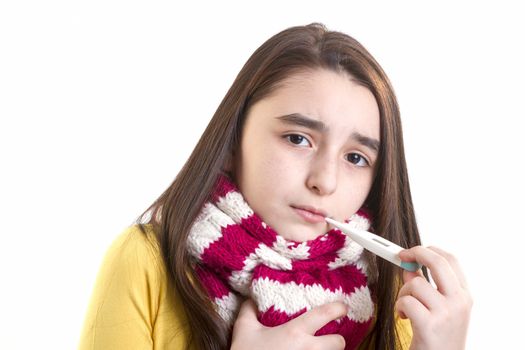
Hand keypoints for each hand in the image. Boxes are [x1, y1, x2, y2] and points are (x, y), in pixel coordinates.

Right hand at [231, 299, 346, 349]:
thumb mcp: (243, 329)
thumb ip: (249, 310)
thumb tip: (251, 299)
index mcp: (295, 332)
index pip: (325, 314)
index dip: (338, 308)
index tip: (342, 307)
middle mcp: (308, 349)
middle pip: (339, 342)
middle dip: (336, 339)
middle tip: (327, 337)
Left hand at [396, 246, 472, 349]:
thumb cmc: (438, 337)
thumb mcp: (438, 309)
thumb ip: (425, 286)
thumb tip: (409, 267)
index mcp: (464, 296)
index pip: (450, 260)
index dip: (429, 250)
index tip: (413, 251)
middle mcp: (459, 302)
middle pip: (437, 261)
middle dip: (416, 253)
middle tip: (401, 256)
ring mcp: (446, 313)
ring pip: (415, 283)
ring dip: (403, 293)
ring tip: (406, 307)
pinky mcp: (430, 324)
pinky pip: (406, 301)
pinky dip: (399, 307)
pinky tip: (404, 317)